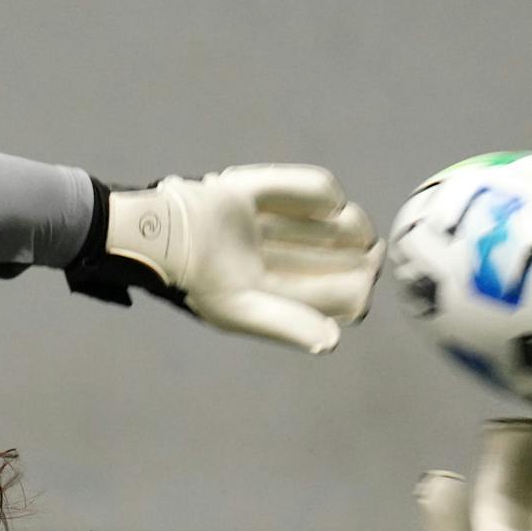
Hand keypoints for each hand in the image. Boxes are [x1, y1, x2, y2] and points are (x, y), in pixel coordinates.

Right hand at [101, 166, 381, 353]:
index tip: (367, 275)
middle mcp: (279, 259)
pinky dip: (325, 195)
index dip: (360, 286)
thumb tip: (331, 342)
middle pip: (345, 258)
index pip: (339, 294)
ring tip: (346, 223)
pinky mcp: (262, 190)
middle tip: (372, 249)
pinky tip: (328, 205)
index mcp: (276, 292)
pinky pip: (316, 188)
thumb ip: (285, 325)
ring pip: (338, 223)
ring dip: (350, 224)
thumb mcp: (240, 309)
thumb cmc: (196, 280)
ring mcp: (274, 223)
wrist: (160, 232)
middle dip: (359, 254)